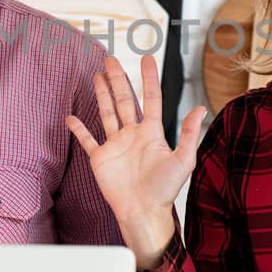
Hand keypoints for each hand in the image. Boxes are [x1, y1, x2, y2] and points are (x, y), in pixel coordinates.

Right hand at [66, 54, 207, 271]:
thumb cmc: (165, 190)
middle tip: (111, 60)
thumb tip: (200, 108)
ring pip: (107, 113)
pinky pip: (87, 140)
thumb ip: (190, 133)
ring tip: (97, 76)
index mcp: (152, 133)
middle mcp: (132, 134)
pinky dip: (79, 129)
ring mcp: (115, 145)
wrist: (143, 212)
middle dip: (118, 79)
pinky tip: (72, 117)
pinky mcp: (101, 158)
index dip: (148, 78)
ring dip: (102, 95)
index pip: (150, 99)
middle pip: (124, 100)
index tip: (146, 59)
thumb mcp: (183, 160)